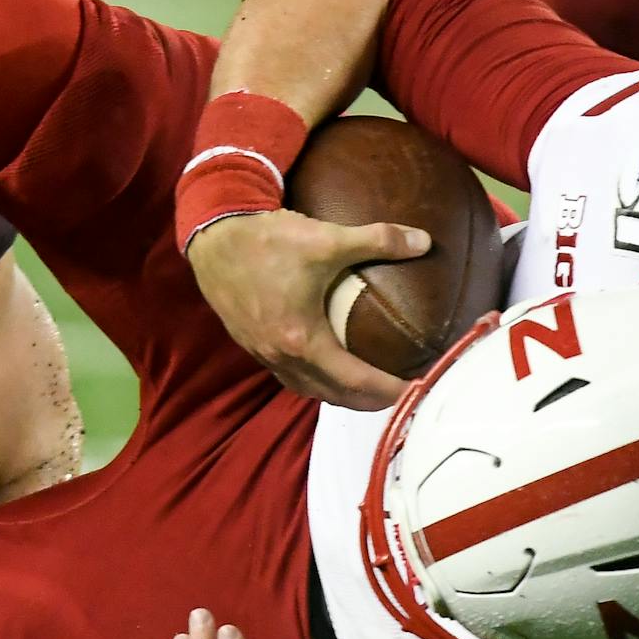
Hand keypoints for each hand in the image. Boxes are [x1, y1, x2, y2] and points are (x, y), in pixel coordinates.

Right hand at [185, 210, 427, 409]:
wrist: (213, 238)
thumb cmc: (267, 242)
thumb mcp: (326, 239)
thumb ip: (378, 240)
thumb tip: (424, 242)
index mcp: (303, 340)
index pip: (356, 381)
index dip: (390, 390)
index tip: (416, 387)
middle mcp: (281, 356)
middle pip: (332, 396)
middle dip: (368, 400)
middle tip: (398, 391)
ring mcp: (262, 353)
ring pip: (307, 389)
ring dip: (338, 394)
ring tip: (364, 385)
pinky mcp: (250, 343)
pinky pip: (288, 376)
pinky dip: (312, 380)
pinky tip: (322, 363)